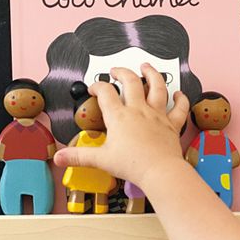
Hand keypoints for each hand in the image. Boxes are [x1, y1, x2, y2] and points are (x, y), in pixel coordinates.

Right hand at [53, 64, 189, 189]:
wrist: (159, 172)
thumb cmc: (133, 166)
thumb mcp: (101, 160)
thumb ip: (79, 157)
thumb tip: (59, 158)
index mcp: (119, 116)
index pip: (105, 92)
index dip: (97, 86)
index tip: (94, 87)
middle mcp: (138, 110)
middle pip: (130, 82)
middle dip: (122, 72)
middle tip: (117, 71)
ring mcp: (157, 115)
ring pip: (157, 86)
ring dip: (151, 74)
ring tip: (147, 67)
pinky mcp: (172, 124)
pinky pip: (178, 108)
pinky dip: (180, 99)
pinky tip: (179, 93)